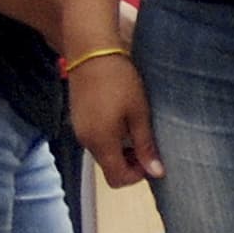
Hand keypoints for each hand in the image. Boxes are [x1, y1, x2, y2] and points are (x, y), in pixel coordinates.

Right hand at [68, 49, 160, 186]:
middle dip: (129, 164)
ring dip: (120, 151)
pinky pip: (95, 140)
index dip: (137, 176)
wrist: (91, 54)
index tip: (152, 160)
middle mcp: (86, 141)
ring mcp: (79, 130)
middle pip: (108, 168)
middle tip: (147, 144)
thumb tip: (156, 172)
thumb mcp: (139, 114)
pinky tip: (120, 119)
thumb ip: (145, 145)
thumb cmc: (120, 82)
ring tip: (135, 129)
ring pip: (102, 154)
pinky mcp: (77, 119)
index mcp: (102, 142)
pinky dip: (110, 139)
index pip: (117, 178)